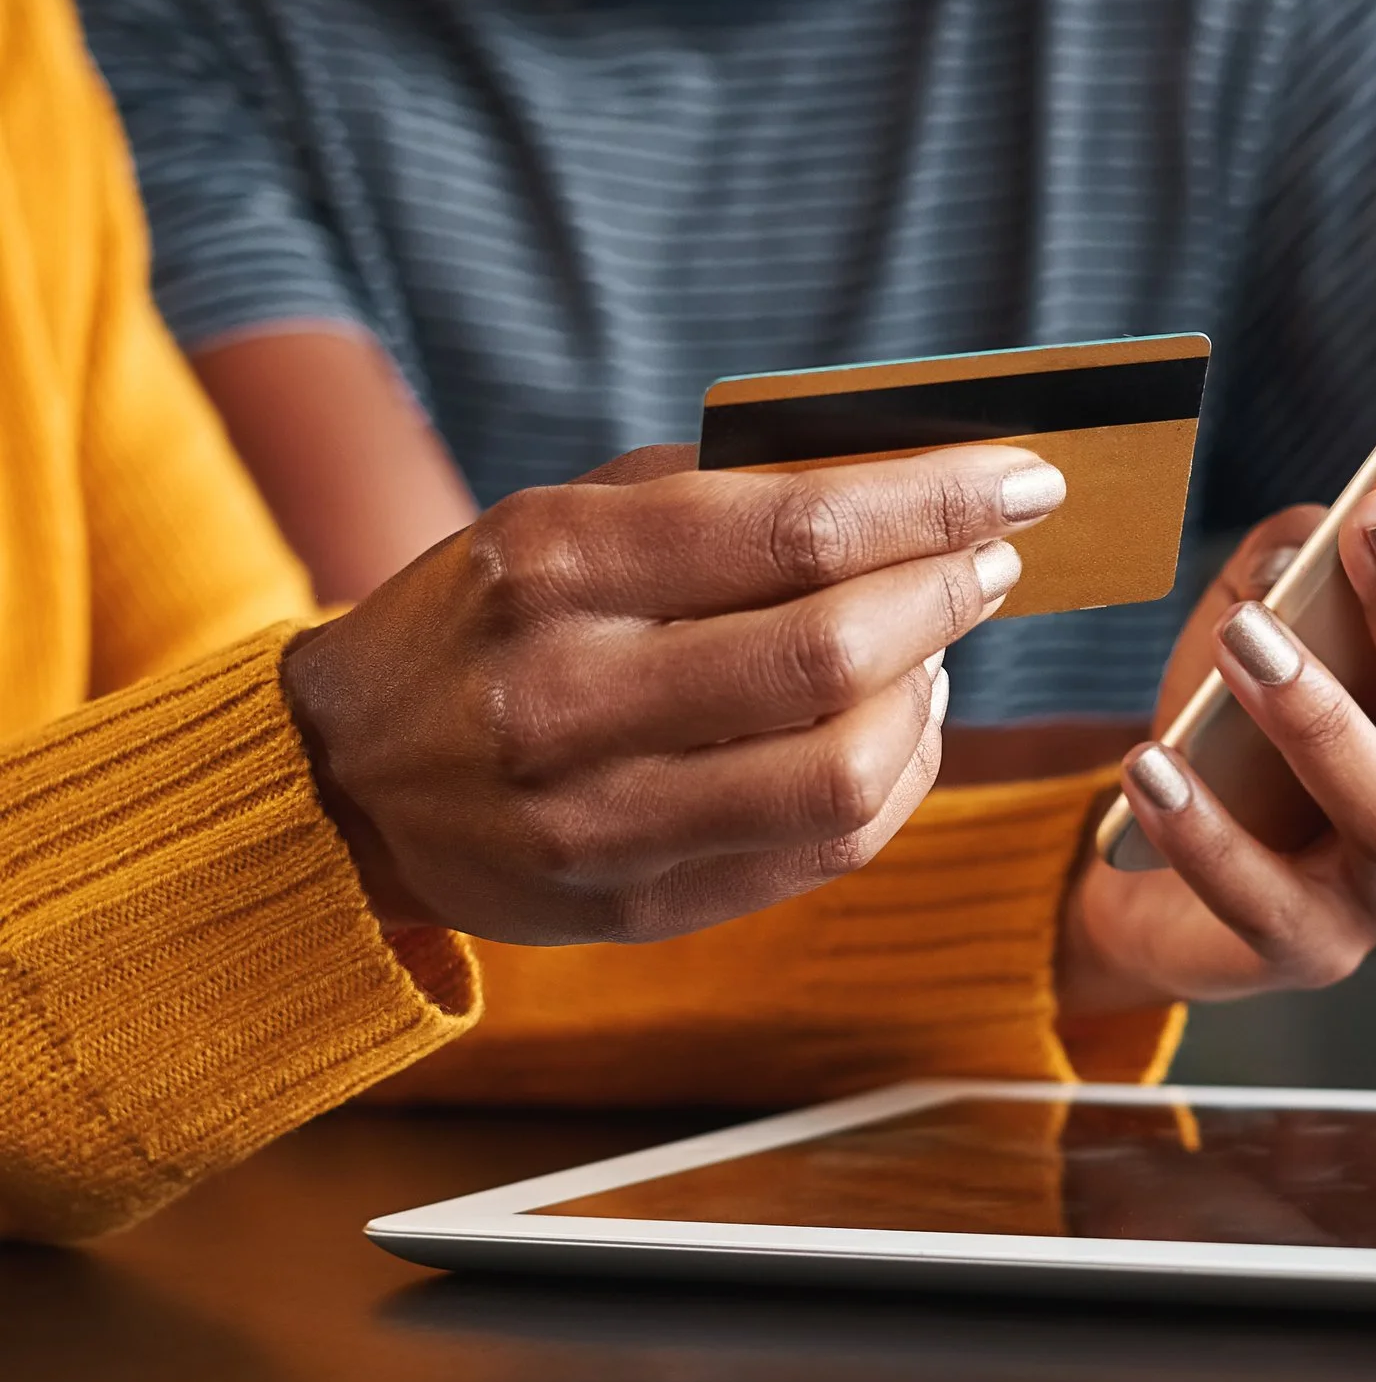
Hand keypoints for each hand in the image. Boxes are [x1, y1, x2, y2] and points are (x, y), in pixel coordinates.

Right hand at [280, 442, 1066, 944]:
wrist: (347, 780)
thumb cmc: (487, 619)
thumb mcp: (564, 520)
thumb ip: (721, 493)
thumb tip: (912, 473)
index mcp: (552, 569)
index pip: (794, 528)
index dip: (934, 502)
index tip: (1023, 479)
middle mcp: (567, 699)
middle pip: (831, 652)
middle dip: (947, 592)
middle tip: (992, 561)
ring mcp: (600, 822)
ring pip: (844, 768)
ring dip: (930, 692)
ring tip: (937, 641)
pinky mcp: (640, 907)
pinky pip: (826, 849)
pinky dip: (897, 776)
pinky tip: (900, 722)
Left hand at [1058, 415, 1375, 1010]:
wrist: (1150, 866)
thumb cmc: (1235, 721)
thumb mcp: (1266, 612)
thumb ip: (1300, 556)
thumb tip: (1319, 529)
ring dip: (1321, 717)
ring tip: (1247, 639)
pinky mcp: (1309, 951)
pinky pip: (1261, 897)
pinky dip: (1204, 833)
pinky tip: (1151, 764)